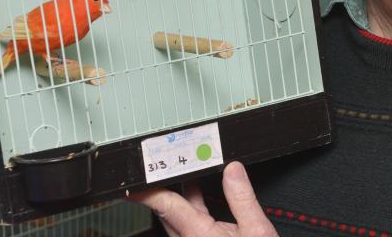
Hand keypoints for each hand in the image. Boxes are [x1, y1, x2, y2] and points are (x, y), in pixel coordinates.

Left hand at [128, 161, 277, 236]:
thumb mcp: (257, 230)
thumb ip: (242, 198)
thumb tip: (232, 170)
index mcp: (199, 235)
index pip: (165, 206)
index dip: (148, 192)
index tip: (133, 182)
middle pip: (167, 209)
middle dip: (166, 185)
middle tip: (166, 161)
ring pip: (177, 216)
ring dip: (181, 192)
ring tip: (187, 166)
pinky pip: (188, 222)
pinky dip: (192, 203)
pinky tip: (199, 188)